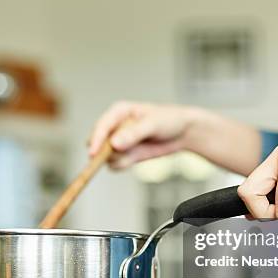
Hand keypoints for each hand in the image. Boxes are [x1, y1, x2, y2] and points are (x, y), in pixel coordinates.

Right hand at [89, 101, 261, 174]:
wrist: (183, 132)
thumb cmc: (169, 120)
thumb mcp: (152, 124)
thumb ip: (133, 133)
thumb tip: (114, 144)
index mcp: (118, 112)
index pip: (101, 126)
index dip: (96, 139)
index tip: (93, 153)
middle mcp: (115, 127)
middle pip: (98, 143)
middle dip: (106, 152)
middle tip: (121, 155)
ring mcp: (118, 142)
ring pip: (106, 157)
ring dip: (118, 159)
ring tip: (136, 153)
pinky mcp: (125, 154)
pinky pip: (115, 165)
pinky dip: (123, 165)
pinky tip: (136, 159)